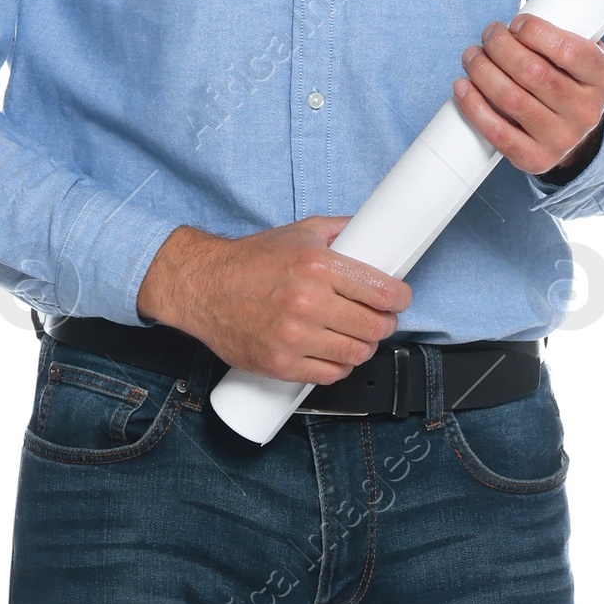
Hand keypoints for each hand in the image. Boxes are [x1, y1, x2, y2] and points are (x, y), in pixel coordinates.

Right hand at [137, 215, 411, 380]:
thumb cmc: (251, 261)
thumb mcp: (299, 231)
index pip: (382, 292)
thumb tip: (376, 229)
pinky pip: (330, 375)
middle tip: (380, 319)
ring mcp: (293, 337)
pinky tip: (334, 353)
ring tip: (357, 336)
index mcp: (316, 265)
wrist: (204, 287)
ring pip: (356, 353)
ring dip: (364, 347)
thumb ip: (340, 230)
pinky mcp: (280, 364)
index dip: (400, 298)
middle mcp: (306, 302)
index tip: (399, 300)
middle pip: (374, 326)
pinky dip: (339, 366)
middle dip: (384, 324)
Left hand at [454, 0, 603, 176]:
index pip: (571, 51)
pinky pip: (499, 135)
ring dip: (482, 73)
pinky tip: (462, 88)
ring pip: (512, 101)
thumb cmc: (569, 74)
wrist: (576, 133)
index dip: (536, 32)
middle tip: (488, 35)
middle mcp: (588, 111)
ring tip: (471, 56)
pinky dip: (474, 108)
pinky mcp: (536, 159)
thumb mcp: (574, 37)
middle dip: (501, 48)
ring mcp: (562, 139)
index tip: (516, 22)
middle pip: (534, 74)